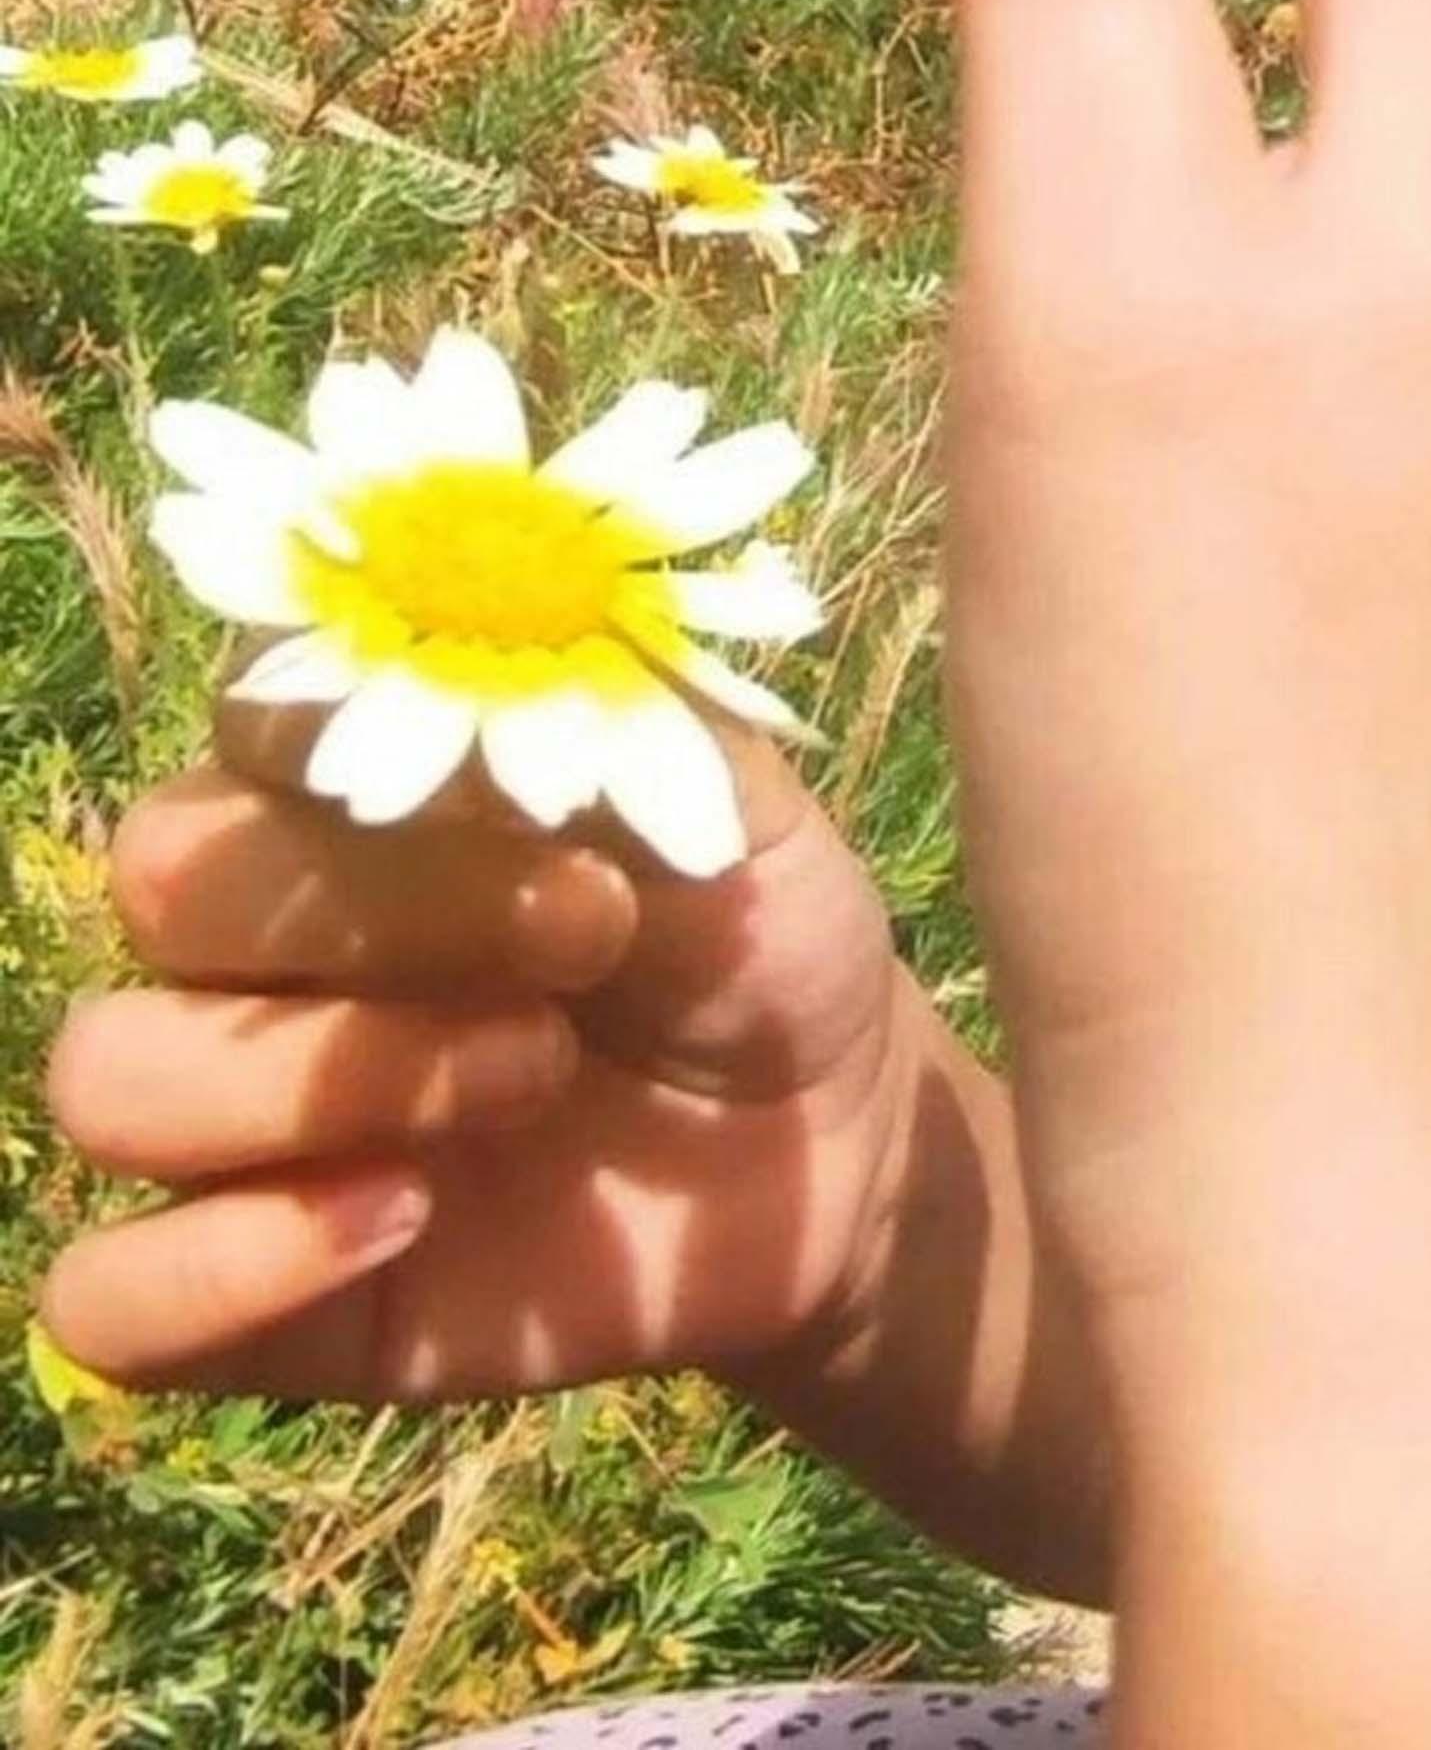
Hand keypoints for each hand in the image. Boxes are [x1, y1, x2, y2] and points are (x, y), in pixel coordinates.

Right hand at [41, 706, 922, 1399]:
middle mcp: (263, 938)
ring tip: (532, 1074)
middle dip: (381, 907)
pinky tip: (399, 1220)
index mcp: (355, 783)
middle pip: (169, 879)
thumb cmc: (755, 935)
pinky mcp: (247, 1289)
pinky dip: (222, 1267)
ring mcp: (239, 1116)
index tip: (573, 799)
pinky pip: (105, 1298)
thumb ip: (629, 713)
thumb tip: (528, 632)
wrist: (826, 1138)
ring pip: (107, 1074)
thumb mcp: (736, 804)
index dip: (380, 744)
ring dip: (320, 1076)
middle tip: (587, 937)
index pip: (254, 716)